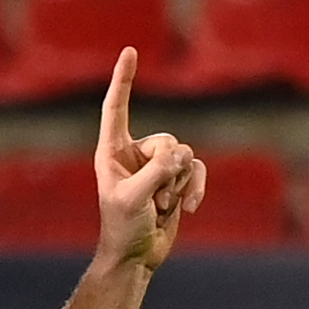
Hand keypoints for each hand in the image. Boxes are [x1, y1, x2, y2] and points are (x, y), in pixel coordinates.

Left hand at [94, 47, 204, 271]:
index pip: (116, 107)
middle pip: (166, 141)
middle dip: (168, 171)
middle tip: (155, 199)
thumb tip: (181, 155)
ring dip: (179, 185)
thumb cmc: (123, 228)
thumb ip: (156, 172)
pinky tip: (190, 208)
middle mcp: (134, 153)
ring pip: (184, 155)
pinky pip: (196, 169)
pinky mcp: (175, 180)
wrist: (136, 257)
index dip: (123, 79)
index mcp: (112, 150)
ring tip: (162, 208)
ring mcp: (157, 166)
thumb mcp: (134, 198)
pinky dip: (196, 187)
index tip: (131, 51)